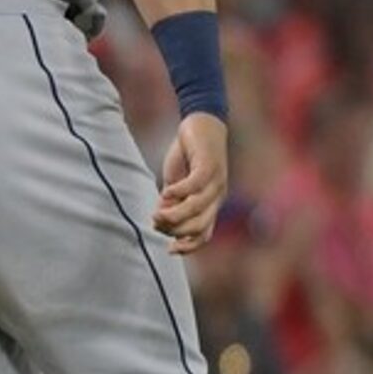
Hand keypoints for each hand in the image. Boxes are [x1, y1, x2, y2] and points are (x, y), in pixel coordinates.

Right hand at [156, 112, 229, 254]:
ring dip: (175, 214)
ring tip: (157, 212)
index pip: (204, 235)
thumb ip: (170, 201)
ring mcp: (216, 182)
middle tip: (155, 220)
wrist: (200, 124)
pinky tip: (166, 190)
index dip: (188, 247)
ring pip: (197, 208)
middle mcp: (217, 197)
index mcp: (210, 204)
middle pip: (199, 226)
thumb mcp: (175, 183)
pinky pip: (195, 185)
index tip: (168, 249)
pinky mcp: (209, 165)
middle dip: (175, 230)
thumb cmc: (187, 155)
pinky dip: (179, 192)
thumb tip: (160, 218)